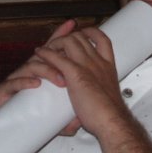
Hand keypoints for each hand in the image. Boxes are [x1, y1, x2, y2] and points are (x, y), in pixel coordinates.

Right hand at [0, 19, 78, 123]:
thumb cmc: (20, 123)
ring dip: (47, 71)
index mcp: (36, 75)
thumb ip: (60, 121)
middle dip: (55, 48)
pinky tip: (36, 84)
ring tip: (61, 81)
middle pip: (42, 55)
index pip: (50, 53)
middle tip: (71, 54)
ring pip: (31, 68)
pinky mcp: (1, 93)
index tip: (72, 24)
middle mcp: (25, 74)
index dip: (60, 37)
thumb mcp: (45, 120)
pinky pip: (13, 84)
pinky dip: (25, 82)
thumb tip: (76, 124)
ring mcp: (13, 81)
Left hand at [32, 25, 127, 140]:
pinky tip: (40, 53)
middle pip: (82, 36)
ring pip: (69, 41)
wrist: (111, 120)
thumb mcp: (108, 96)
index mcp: (108, 66)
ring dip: (56, 42)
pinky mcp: (75, 73)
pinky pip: (57, 57)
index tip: (83, 33)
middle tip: (58, 44)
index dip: (91, 32)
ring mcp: (87, 65)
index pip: (103, 39)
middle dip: (68, 36)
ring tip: (48, 48)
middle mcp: (98, 61)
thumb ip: (99, 92)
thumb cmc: (110, 115)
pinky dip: (46, 53)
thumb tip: (92, 101)